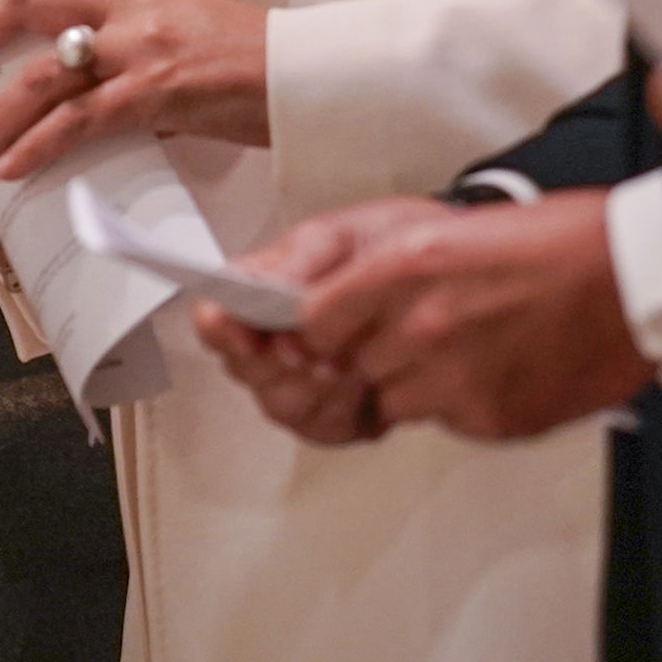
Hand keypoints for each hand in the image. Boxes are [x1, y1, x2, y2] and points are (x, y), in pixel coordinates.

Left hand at [0, 0, 271, 179]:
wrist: (310, 75)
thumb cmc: (257, 68)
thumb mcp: (185, 43)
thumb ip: (135, 64)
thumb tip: (95, 111)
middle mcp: (130, 8)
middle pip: (27, 5)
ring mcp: (142, 48)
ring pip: (43, 73)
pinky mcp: (158, 90)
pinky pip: (80, 118)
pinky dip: (38, 144)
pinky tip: (16, 167)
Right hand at [195, 201, 451, 446]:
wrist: (447, 272)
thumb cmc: (391, 245)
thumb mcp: (345, 234)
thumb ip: (300, 260)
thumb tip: (262, 287)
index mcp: (262, 286)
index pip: (214, 315)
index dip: (221, 328)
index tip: (247, 333)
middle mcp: (271, 338)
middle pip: (243, 368)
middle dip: (279, 362)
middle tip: (313, 348)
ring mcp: (300, 379)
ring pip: (280, 404)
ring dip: (315, 387)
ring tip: (346, 363)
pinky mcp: (334, 411)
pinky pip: (323, 427)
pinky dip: (345, 409)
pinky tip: (364, 386)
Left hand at [279, 191, 653, 442]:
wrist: (641, 279)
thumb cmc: (569, 242)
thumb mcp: (463, 231)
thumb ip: (397, 273)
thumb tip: (346, 306)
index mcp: (411, 262)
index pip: (314, 320)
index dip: (319, 330)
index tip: (325, 332)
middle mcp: (423, 322)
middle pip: (349, 366)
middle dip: (369, 355)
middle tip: (411, 337)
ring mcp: (454, 377)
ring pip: (391, 401)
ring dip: (412, 384)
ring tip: (464, 351)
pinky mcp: (488, 418)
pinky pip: (445, 422)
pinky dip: (461, 403)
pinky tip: (499, 369)